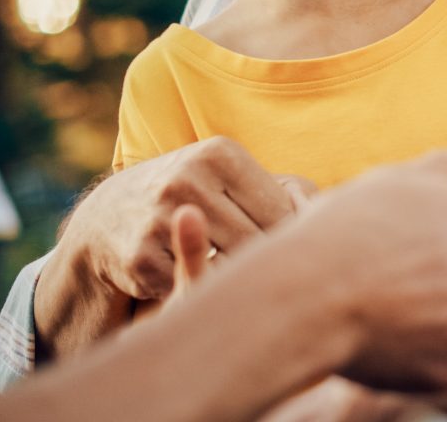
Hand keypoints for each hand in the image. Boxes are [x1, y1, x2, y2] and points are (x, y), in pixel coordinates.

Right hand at [35, 137, 308, 359]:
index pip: (280, 213)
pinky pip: (189, 288)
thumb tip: (335, 218)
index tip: (292, 254)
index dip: (289, 240)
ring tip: (239, 282)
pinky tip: (193, 281)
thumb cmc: (196, 193)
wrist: (111, 214)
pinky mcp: (140, 258)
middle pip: (256, 244)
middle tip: (268, 278)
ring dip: (234, 281)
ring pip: (226, 270)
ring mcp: (160, 219)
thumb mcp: (230, 177)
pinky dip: (196, 291)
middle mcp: (188, 179)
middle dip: (264, 264)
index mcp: (220, 154)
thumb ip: (284, 194)